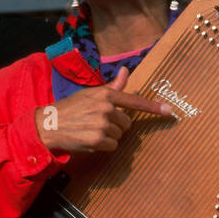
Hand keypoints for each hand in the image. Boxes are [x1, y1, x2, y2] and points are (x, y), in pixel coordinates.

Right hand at [34, 66, 175, 154]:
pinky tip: (90, 139)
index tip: (168, 111)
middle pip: (127, 123)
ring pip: (119, 136)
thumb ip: (112, 86)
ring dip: (109, 137)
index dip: (153, 107)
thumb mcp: (91, 94)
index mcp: (106, 94)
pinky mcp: (98, 140)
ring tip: (91, 131)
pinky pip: (112, 146)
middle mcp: (106, 108)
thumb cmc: (71, 108)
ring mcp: (102, 124)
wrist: (49, 124)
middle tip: (98, 123)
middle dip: (117, 126)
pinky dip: (103, 146)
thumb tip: (126, 71)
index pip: (134, 101)